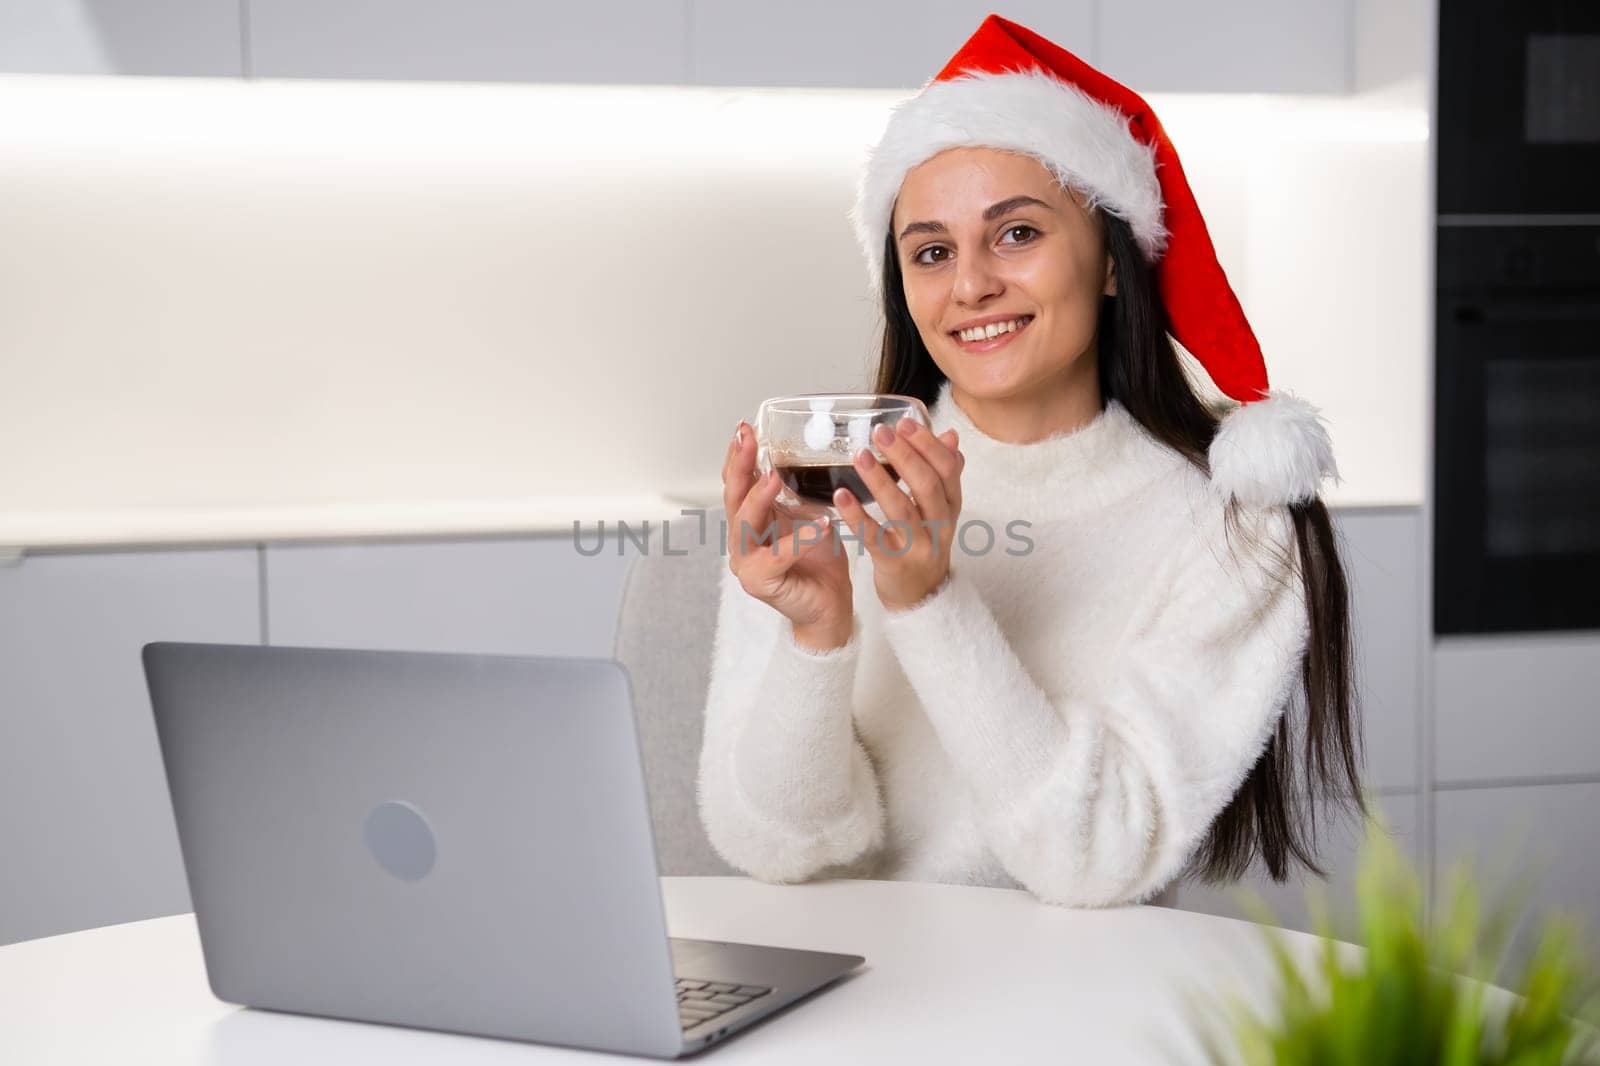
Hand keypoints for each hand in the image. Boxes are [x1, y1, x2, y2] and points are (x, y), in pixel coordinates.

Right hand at [722, 421, 853, 650]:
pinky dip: (799, 539)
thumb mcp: (809, 514)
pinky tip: (820, 524)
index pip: (736, 482)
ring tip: (774, 477)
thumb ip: (797, 491)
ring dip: (759, 498)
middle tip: (749, 439)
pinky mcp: (760, 582)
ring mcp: (746, 562)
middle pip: (733, 497)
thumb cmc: (819, 560)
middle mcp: (742, 538)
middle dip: (740, 466)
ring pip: (745, 524)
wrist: (830, 605)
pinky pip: (778, 556)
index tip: (745, 428)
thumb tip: (807, 451)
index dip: (738, 455)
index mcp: (751, 519)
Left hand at [832, 418, 962, 612]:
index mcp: (951, 506)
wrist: (922, 597)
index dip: (928, 444)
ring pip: (902, 510)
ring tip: (861, 455)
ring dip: (881, 481)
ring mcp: (917, 546)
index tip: (905, 422)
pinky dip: (858, 516)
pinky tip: (840, 496)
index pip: (948, 469)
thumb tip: (950, 434)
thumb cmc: (925, 544)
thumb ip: (943, 473)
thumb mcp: (940, 509)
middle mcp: (939, 525)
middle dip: (905, 455)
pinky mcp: (893, 563)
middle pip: (927, 485)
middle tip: (881, 431)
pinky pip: (875, 538)